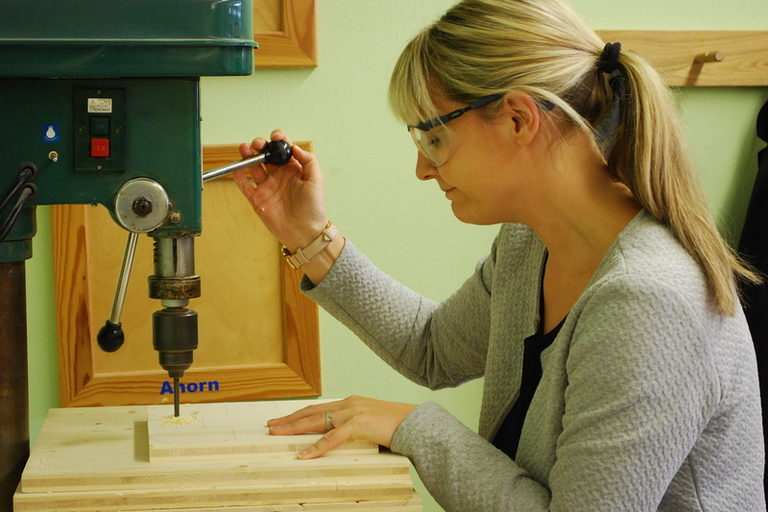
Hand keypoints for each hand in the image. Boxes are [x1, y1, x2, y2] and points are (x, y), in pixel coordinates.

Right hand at [232, 129, 327, 250]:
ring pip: (253, 167)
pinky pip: (244, 185)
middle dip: (260, 145)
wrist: (305, 233)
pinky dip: (238, 176)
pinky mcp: (257, 199)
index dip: (279, 139)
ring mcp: (267, 187)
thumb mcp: (316, 180)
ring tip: (245, 149)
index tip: (275, 136)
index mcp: (294, 169)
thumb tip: (294, 146)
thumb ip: (308, 160)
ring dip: (247, 156)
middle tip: (258, 144)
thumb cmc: (313, 208)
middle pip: (266, 155)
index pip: (284, 149)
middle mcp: (279, 176)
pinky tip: (237, 168)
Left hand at [267, 396, 418, 458]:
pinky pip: (333, 438)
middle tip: (270, 427)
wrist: (417, 424)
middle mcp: (349, 403)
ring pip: (316, 420)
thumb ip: (355, 428)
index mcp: (351, 402)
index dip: (298, 415)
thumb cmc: (398, 426)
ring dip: (294, 428)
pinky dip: (316, 447)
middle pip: (311, 411)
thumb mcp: (372, 424)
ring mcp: (353, 412)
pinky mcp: (360, 424)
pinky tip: (304, 454)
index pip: (318, 408)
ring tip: (277, 434)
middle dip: (289, 419)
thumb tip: (340, 440)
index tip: (282, 421)